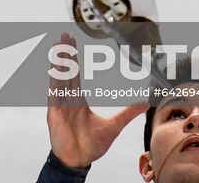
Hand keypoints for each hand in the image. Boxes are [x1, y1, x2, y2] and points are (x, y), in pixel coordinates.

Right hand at [47, 32, 147, 168]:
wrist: (79, 162)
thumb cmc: (91, 147)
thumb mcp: (114, 126)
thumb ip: (127, 113)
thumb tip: (144, 104)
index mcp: (79, 101)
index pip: (76, 74)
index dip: (74, 59)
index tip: (72, 43)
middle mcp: (69, 100)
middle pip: (67, 71)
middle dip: (65, 53)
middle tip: (65, 35)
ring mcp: (60, 106)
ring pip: (59, 79)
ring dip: (58, 62)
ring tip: (57, 45)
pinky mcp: (54, 114)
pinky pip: (54, 95)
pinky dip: (54, 81)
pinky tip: (54, 70)